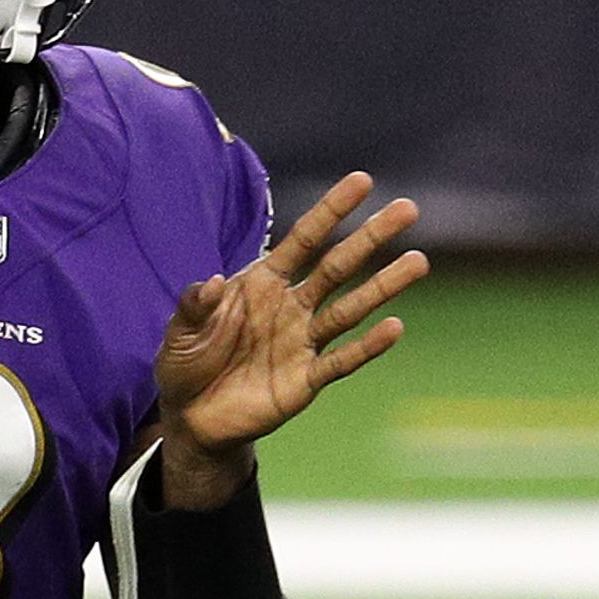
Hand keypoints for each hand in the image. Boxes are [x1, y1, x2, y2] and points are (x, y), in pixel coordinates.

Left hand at [154, 172, 427, 488]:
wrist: (190, 417)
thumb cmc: (185, 363)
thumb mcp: (180, 330)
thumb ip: (195, 304)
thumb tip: (215, 282)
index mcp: (262, 283)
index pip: (304, 239)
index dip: (331, 211)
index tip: (362, 181)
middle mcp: (290, 306)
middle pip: (338, 266)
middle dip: (371, 237)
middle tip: (408, 208)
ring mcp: (302, 342)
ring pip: (350, 309)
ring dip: (383, 286)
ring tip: (417, 261)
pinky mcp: (306, 380)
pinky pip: (341, 360)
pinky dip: (367, 346)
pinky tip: (395, 327)